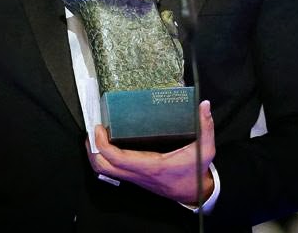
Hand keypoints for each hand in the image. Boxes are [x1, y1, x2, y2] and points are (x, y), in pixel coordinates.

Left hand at [87, 99, 214, 204]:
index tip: (99, 127)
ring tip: (94, 133)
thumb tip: (203, 104)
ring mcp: (135, 177)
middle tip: (92, 128)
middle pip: (103, 167)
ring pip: (104, 170)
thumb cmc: (196, 171)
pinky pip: (111, 170)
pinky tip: (105, 142)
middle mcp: (139, 173)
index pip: (118, 159)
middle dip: (92, 148)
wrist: (195, 193)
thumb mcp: (205, 150)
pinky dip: (104, 156)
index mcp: (151, 166)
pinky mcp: (135, 176)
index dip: (103, 144)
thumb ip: (205, 127)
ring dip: (95, 153)